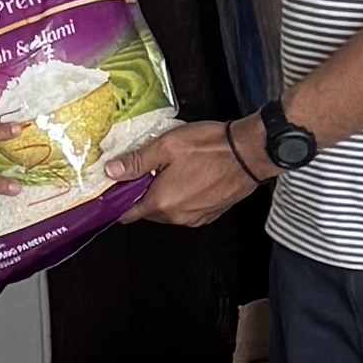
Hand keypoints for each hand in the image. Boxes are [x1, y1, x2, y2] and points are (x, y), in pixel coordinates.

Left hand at [129, 120, 264, 230]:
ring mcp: (195, 217)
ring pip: (168, 209)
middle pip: (147, 210)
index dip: (117, 200)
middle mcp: (177, 215)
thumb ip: (136, 162)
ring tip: (173, 168)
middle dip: (143, 192)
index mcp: (162, 201)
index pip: (127, 213)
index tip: (116, 187)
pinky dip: (183, 196)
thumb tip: (112, 171)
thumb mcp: (166, 146)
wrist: (250, 152)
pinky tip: (190, 175)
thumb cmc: (213, 147)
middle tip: (148, 167)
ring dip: (164, 193)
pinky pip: (186, 208)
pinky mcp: (210, 213)